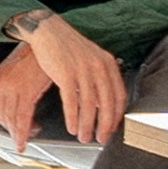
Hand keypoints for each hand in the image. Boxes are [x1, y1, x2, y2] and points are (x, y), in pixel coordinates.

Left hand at [0, 38, 52, 144]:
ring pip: (10, 119)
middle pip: (0, 116)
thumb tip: (5, 101)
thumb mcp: (12, 69)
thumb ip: (5, 85)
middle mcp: (1, 85)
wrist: (43, 40)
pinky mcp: (28, 92)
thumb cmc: (32, 54)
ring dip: (17, 133)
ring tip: (22, 140)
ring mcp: (13, 89)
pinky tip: (24, 140)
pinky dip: (23, 133)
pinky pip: (23, 119)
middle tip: (16, 136)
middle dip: (8, 129)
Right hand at [24, 14, 132, 148]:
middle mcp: (98, 66)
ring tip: (84, 136)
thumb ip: (100, 76)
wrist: (48, 30)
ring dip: (87, 125)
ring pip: (89, 105)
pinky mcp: (65, 74)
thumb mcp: (91, 57)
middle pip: (106, 103)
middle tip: (100, 138)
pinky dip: (73, 117)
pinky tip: (72, 127)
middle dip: (104, 125)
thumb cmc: (67, 46)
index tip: (112, 128)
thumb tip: (103, 101)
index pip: (119, 95)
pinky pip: (72, 102)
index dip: (117, 115)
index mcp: (108, 63)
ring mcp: (82, 70)